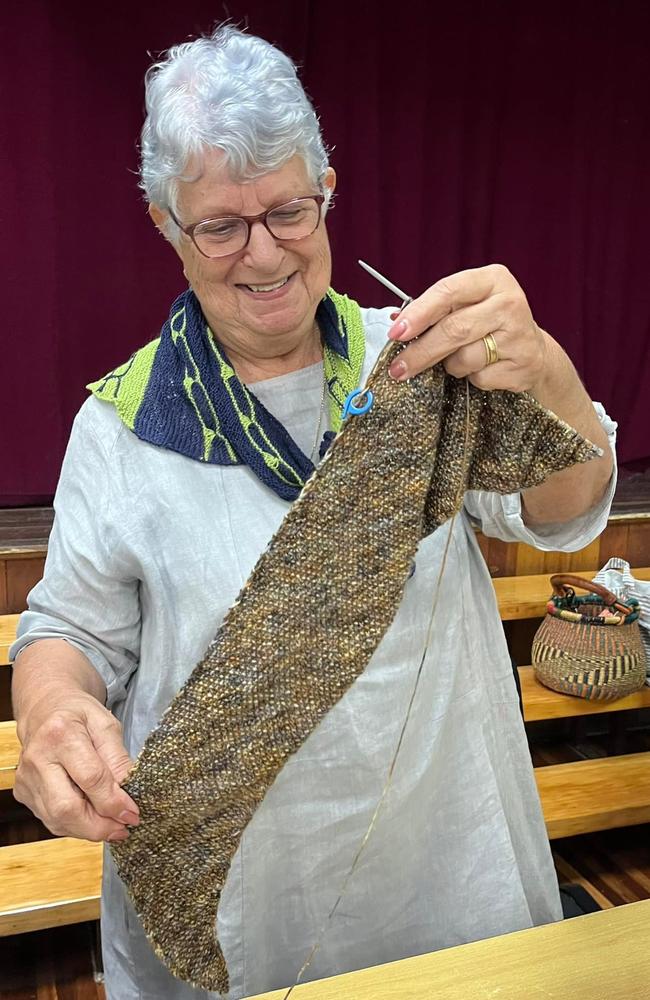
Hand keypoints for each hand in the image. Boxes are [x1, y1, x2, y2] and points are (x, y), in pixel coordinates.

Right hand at [14, 692, 138, 842]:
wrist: (45, 710)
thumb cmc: (78, 715)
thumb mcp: (106, 725)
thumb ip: (118, 759)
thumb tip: (129, 795)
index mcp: (60, 734)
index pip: (90, 778)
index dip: (114, 802)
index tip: (133, 813)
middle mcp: (37, 759)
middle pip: (67, 808)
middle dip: (99, 826)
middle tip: (123, 828)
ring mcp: (26, 779)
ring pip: (57, 820)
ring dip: (89, 829)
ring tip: (111, 825)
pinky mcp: (23, 793)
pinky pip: (51, 820)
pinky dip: (75, 825)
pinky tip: (91, 818)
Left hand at [387, 263, 547, 392]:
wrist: (533, 351)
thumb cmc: (489, 325)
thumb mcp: (467, 307)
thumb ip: (435, 310)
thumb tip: (395, 321)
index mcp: (493, 279)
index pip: (447, 291)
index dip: (418, 314)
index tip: (396, 333)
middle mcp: (510, 302)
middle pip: (453, 329)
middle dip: (421, 351)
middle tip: (398, 368)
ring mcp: (520, 334)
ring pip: (464, 357)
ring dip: (451, 365)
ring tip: (461, 360)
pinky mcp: (524, 364)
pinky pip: (480, 377)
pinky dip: (472, 378)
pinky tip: (484, 368)